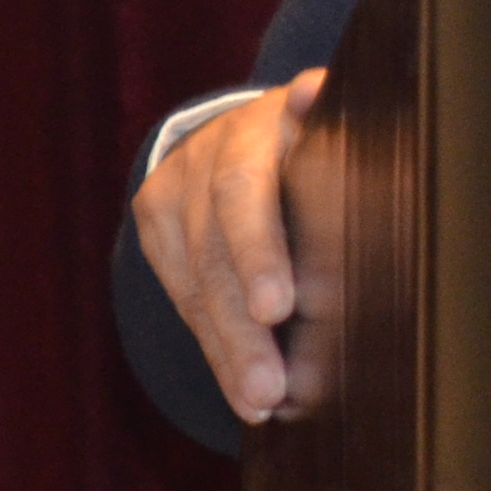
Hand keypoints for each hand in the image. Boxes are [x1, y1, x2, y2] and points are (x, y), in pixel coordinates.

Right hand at [131, 69, 326, 422]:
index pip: (243, 188)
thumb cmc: (319, 132)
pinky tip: (242, 392)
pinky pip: (185, 300)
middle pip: (214, 249)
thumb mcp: (334, 118)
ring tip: (260, 402)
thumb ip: (329, 117)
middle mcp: (206, 154)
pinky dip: (217, 350)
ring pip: (197, 284)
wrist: (250, 123)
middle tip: (272, 387)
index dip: (256, 249)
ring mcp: (174, 191)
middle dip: (242, 326)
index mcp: (258, 124)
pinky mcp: (155, 226)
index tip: (278, 308)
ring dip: (229, 352)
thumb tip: (318, 89)